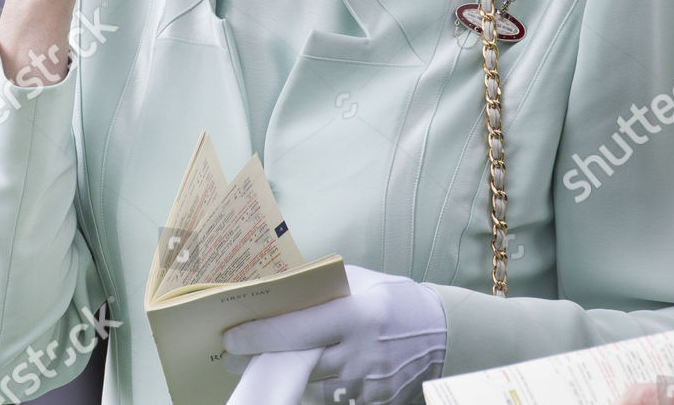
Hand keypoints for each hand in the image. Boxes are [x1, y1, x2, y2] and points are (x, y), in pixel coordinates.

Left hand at [222, 265, 445, 404]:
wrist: (443, 333)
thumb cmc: (397, 299)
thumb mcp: (363, 281)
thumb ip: (324, 287)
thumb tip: (282, 289)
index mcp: (355, 315)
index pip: (295, 329)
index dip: (258, 335)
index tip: (230, 337)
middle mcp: (359, 353)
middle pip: (297, 364)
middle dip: (262, 361)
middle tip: (234, 358)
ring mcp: (367, 384)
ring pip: (310, 388)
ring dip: (289, 377)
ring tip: (270, 365)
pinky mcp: (374, 403)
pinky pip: (333, 400)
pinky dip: (318, 389)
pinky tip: (311, 376)